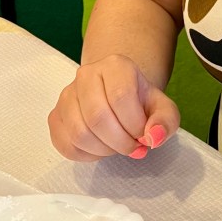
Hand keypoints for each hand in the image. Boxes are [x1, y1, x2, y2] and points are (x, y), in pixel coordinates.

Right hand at [48, 54, 179, 161]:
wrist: (119, 95)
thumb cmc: (139, 102)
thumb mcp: (162, 108)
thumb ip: (166, 121)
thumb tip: (154, 137)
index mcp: (115, 65)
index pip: (121, 97)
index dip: (134, 124)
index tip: (143, 135)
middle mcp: (86, 74)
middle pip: (98, 117)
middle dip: (120, 142)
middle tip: (132, 146)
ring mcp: (67, 95)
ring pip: (79, 133)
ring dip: (103, 150)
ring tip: (117, 146)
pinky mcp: (55, 116)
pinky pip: (65, 145)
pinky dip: (87, 155)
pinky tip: (101, 148)